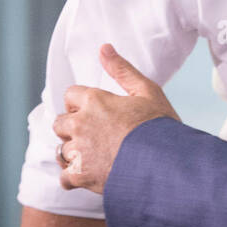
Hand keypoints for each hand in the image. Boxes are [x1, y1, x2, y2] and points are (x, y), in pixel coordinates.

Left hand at [54, 44, 179, 193]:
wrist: (166, 163)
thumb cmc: (160, 126)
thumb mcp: (147, 91)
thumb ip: (122, 69)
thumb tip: (103, 48)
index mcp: (94, 101)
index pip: (70, 95)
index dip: (81, 103)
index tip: (95, 111)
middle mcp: (81, 124)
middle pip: (59, 123)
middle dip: (72, 127)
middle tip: (95, 134)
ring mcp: (79, 151)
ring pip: (61, 150)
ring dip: (74, 152)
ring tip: (95, 156)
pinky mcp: (81, 176)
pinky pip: (64, 178)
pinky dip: (74, 177)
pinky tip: (89, 175)